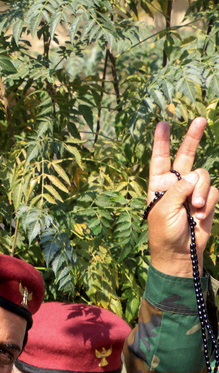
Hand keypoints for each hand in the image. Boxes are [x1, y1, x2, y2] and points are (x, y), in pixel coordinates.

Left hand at [147, 119, 213, 272]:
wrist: (180, 253)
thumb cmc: (164, 233)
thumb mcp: (164, 210)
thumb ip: (178, 190)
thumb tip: (195, 175)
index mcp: (158, 185)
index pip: (160, 159)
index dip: (162, 142)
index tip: (163, 123)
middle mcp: (176, 184)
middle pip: (186, 156)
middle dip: (193, 138)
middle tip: (200, 119)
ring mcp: (193, 191)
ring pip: (203, 175)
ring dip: (201, 191)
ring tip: (195, 209)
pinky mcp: (207, 199)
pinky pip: (213, 190)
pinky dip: (209, 201)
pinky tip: (200, 215)